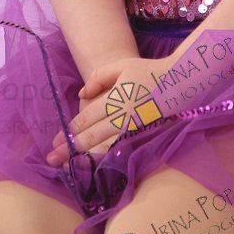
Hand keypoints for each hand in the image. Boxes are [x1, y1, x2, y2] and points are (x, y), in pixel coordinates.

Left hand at [45, 55, 174, 165]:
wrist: (182, 83)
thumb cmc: (149, 72)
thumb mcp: (122, 66)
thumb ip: (99, 78)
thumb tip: (82, 95)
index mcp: (117, 99)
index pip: (88, 118)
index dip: (70, 130)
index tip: (55, 140)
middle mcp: (125, 117)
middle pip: (92, 136)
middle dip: (70, 149)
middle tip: (52, 159)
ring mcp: (135, 130)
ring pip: (105, 148)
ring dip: (85, 158)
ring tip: (68, 167)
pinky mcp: (144, 138)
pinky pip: (121, 151)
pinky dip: (105, 159)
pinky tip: (94, 165)